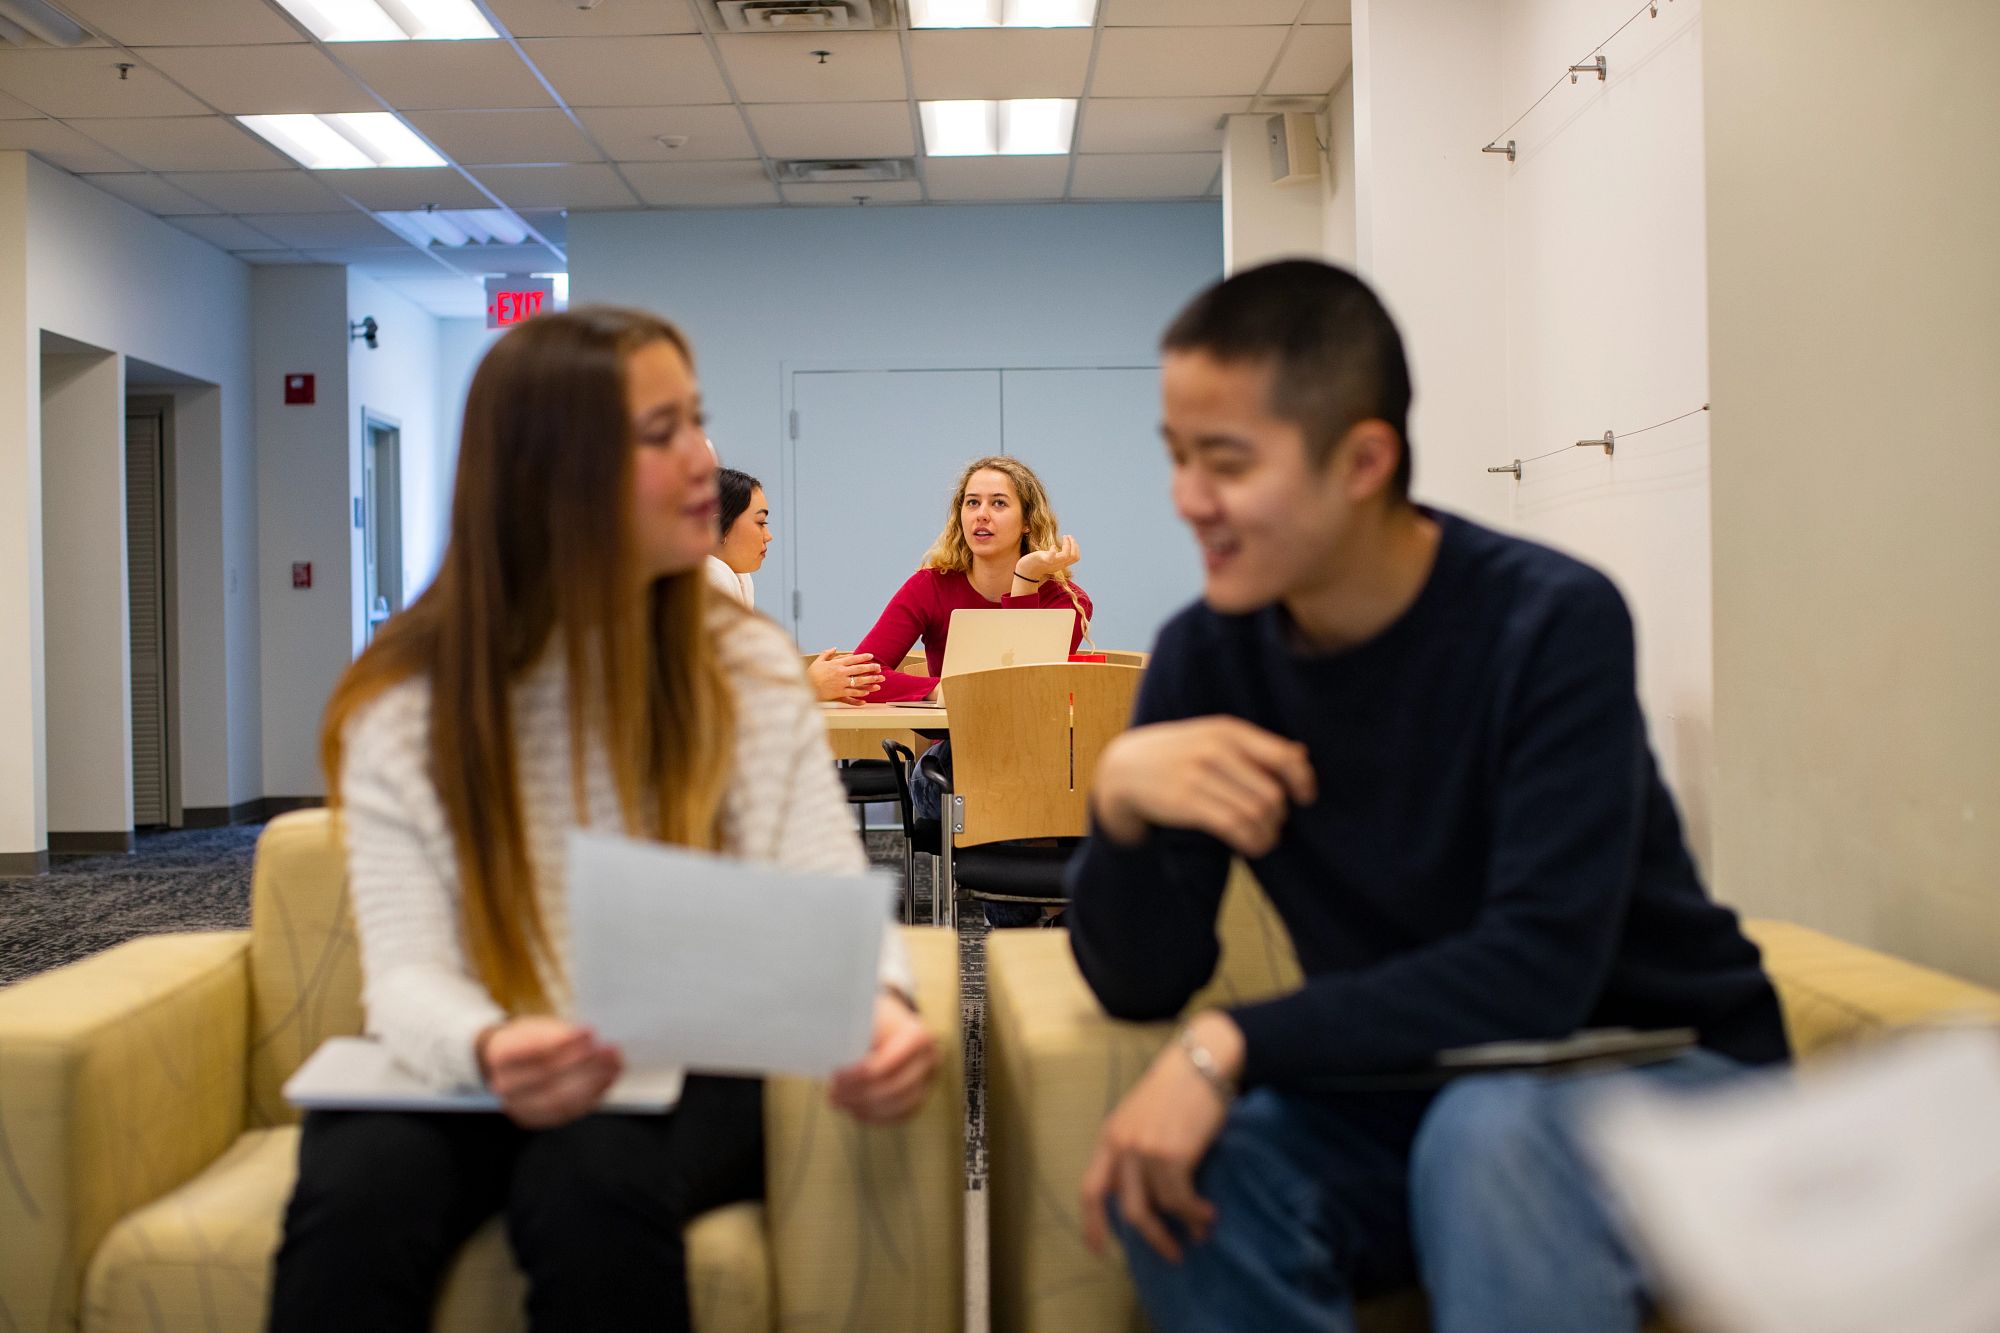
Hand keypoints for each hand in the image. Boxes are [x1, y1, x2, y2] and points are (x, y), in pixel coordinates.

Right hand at [477, 1016, 622, 1129]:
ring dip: (593, 1081)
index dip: (565, 1043)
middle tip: (608, 1049)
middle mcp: (505, 1085)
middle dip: (584, 1063)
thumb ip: (561, 1034)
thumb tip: (589, 1039)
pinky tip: (608, 1079)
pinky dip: (592, 1096)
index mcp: (501, 1055)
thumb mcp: (537, 1027)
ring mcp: (520, 1107)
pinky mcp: (538, 1120)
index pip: (535, 1051)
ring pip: (561, 1100)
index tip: (590, 1032)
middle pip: (549, 1078)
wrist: (509, 1067)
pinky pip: (569, 1112)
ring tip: (614, 1064)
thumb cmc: (528, 1042)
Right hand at [806, 649, 883, 703]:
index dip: (863, 657)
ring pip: (859, 681)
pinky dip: (861, 693)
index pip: (853, 658)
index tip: (871, 656)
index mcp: (837, 664)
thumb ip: (827, 653)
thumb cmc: (811, 674)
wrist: (806, 687)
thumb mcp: (819, 661)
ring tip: (879, 680)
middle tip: (879, 667)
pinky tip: (867, 693)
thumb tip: (834, 647)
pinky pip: (853, 692)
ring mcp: (841, 683)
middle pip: (859, 669)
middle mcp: (841, 672)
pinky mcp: (839, 692)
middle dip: (871, 667)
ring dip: (870, 680)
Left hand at [827, 992, 939, 1123]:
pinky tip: (855, 1111)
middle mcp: (930, 1059)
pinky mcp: (922, 1095)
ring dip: (866, 1109)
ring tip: (841, 1103)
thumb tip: (826, 1046)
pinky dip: (877, 1117)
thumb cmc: (877, 1017)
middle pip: (895, 1088)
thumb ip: (854, 1031)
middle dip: (860, 1095)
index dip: (859, 1076)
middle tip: (832, 1094)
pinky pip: (902, 1115)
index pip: (888, 1064)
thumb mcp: (868, 1015)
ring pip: (900, 1106)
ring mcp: (929, 1080)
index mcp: (918, 1036)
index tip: (835, 1077)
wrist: (896, 1020)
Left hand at [1016, 534, 1080, 582]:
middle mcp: (1059, 565)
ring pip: (1066, 556)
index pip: (1076, 557)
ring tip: (1064, 536)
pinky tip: (1052, 546)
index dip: (1076, 547)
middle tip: (1068, 536)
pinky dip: (1054, 550)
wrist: (1025, 571)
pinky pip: (1052, 557)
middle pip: (1074, 556)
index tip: (1070, 539)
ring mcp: (1051, 563)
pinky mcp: (1043, 561)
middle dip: (1074, 544)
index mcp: (1061, 564)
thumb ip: (1055, 556)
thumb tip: (1056, 547)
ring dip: (1067, 544)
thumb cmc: (1036, 563)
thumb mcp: (1049, 559)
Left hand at [1081, 1011, 1243, 1262]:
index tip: (1098, 1248)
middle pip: (1129, 1209)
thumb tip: (1147, 1193)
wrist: (1201, 1061)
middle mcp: (1122, 1146)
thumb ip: (1135, 1149)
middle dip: (1152, 1237)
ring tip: (1202, 1230)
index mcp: (1109, 1136)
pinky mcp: (1173, 1154)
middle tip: (1172, 1253)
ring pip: (1161, 1207)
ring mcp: (1146, 1151)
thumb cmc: (1176, 1088)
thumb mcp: (1141, 1115)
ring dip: (1184, 1225)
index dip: (1092, 1223)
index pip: (1091, 1189)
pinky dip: (1196, 1212)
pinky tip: (1208, 1214)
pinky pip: (1182, 1199)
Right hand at [1092, 717, 1315, 856]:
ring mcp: (1199, 775)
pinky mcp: (1185, 801)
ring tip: (1264, 840)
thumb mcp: (1212, 737)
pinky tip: (1250, 846)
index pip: (1284, 757)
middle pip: (1272, 794)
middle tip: (1275, 827)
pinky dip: (1250, 842)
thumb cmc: (1177, 754)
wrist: (1124, 767)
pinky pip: (1233, 826)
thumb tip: (1302, 755)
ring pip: (1256, 814)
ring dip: (1267, 835)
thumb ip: (1254, 746)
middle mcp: (1216, 749)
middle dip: (1280, 818)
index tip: (1305, 799)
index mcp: (1228, 731)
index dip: (1303, 782)